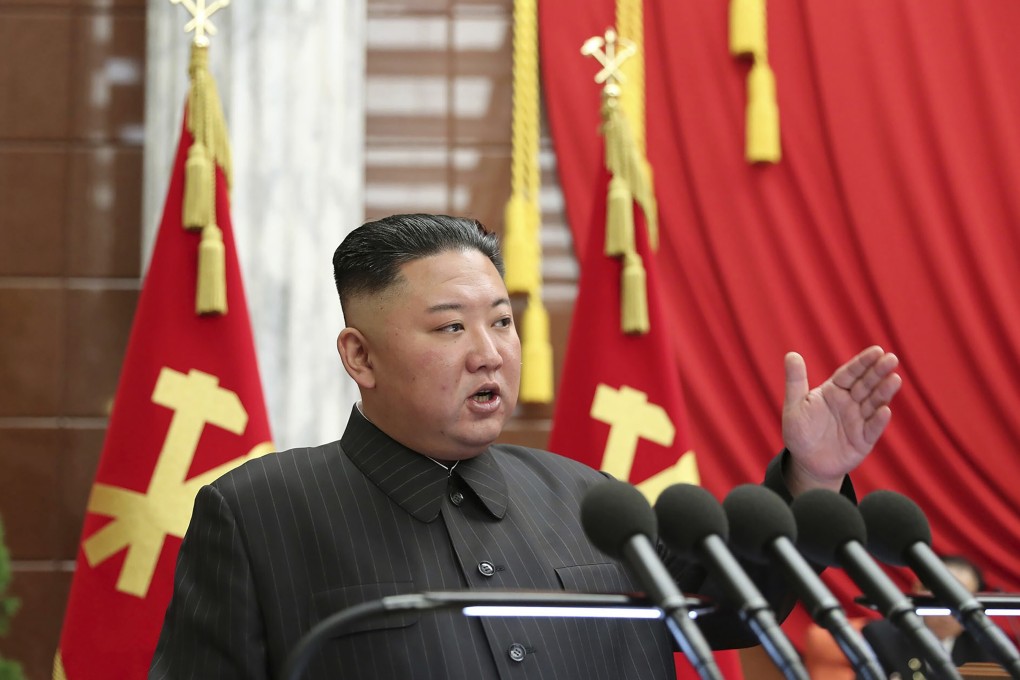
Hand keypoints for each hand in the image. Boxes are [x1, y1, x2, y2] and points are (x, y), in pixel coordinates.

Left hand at [782, 346, 901, 495]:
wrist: (805, 462)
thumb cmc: (799, 431)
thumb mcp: (795, 405)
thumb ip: (795, 380)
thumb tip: (791, 354)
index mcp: (834, 391)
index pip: (850, 373)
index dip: (863, 362)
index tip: (877, 350)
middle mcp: (850, 403)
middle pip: (866, 384)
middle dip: (878, 372)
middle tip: (892, 359)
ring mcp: (858, 420)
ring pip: (873, 403)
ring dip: (884, 392)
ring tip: (894, 379)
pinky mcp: (863, 440)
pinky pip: (871, 429)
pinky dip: (878, 420)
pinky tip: (885, 410)